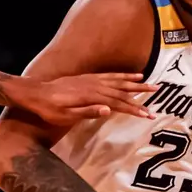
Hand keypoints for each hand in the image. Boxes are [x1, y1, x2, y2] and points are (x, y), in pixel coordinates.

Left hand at [9, 72, 149, 126]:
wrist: (35, 93)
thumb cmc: (49, 110)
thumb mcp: (66, 116)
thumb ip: (87, 112)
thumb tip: (108, 110)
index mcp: (91, 96)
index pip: (118, 104)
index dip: (134, 109)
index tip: (148, 115)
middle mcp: (94, 86)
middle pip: (122, 90)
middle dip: (140, 94)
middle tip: (157, 94)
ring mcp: (91, 80)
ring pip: (117, 81)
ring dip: (134, 82)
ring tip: (148, 82)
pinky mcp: (87, 78)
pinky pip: (108, 75)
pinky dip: (120, 75)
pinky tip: (128, 76)